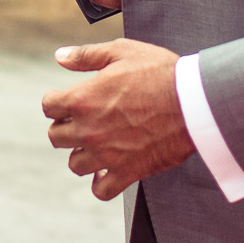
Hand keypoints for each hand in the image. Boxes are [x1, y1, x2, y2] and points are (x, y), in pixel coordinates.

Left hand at [41, 38, 193, 200]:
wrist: (194, 102)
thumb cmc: (160, 73)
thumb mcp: (121, 51)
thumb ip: (86, 55)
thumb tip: (60, 57)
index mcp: (81, 99)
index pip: (49, 106)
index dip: (57, 102)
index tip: (69, 101)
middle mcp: (88, 130)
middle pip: (56, 137)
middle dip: (66, 127)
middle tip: (83, 121)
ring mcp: (106, 154)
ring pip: (75, 165)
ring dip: (82, 154)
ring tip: (97, 144)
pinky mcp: (128, 172)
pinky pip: (101, 191)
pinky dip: (101, 184)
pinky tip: (107, 171)